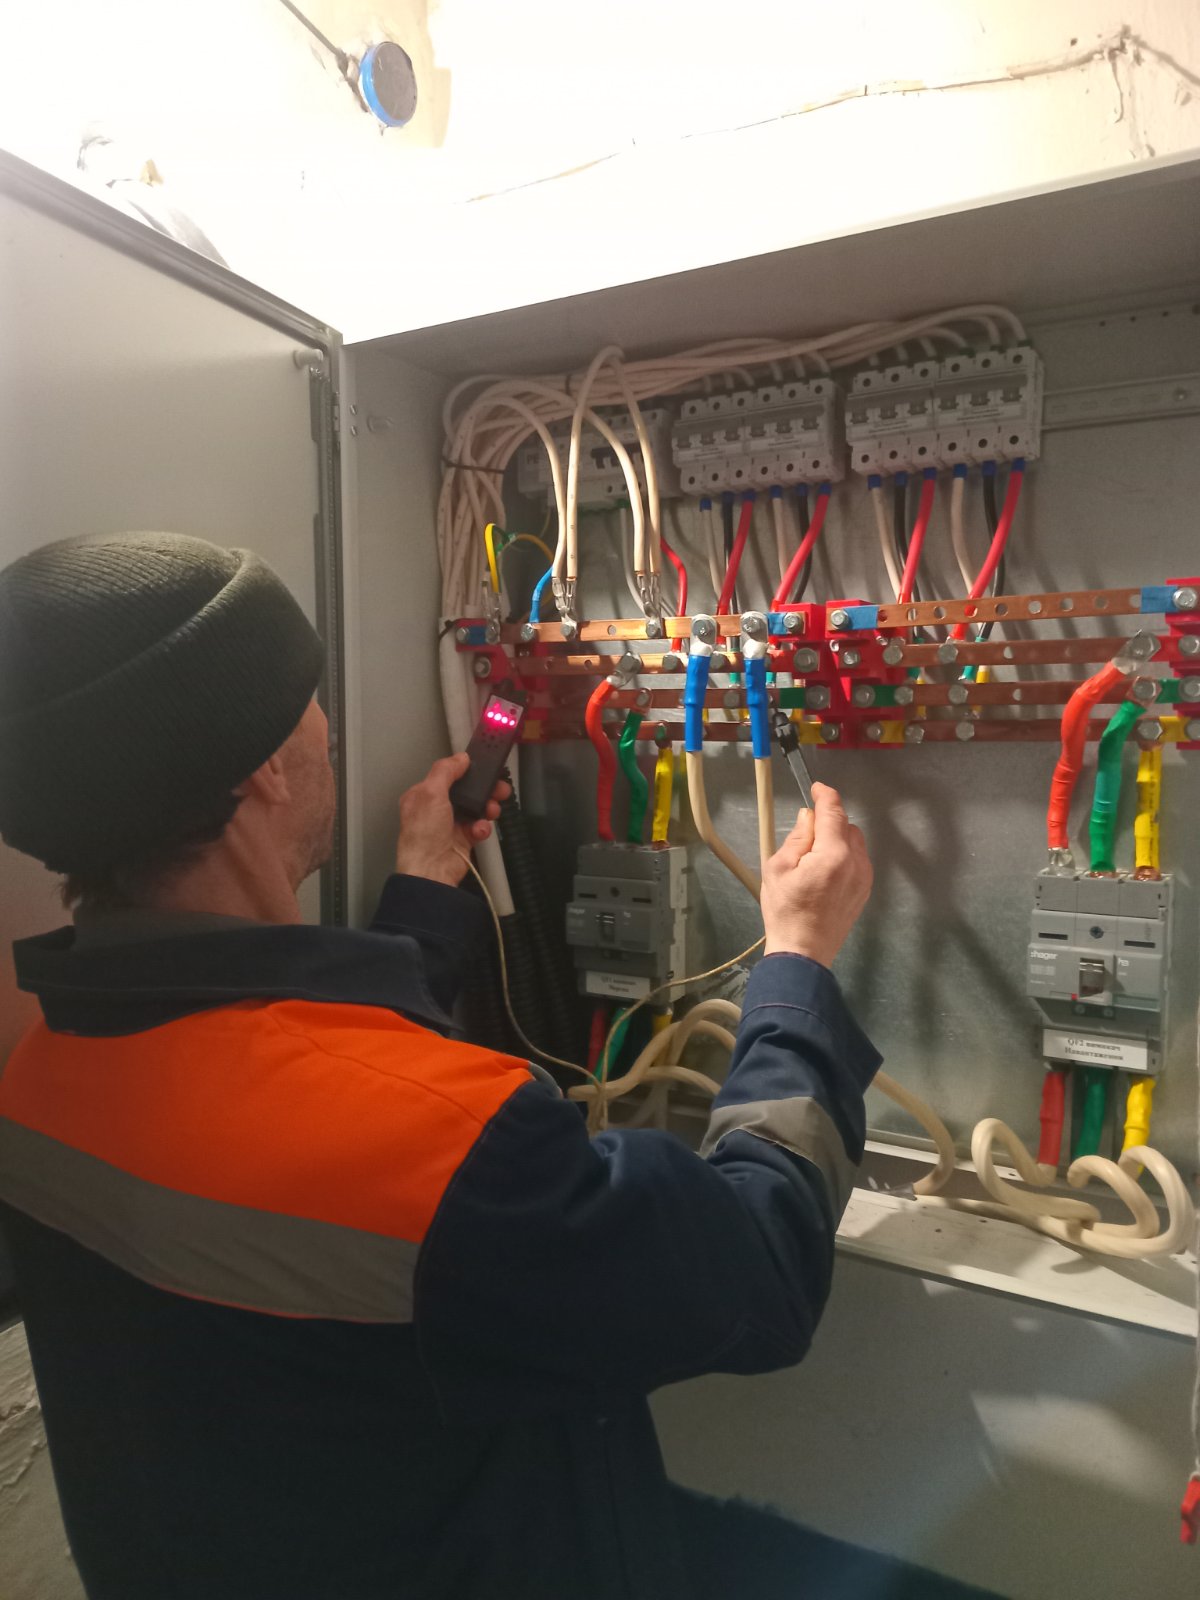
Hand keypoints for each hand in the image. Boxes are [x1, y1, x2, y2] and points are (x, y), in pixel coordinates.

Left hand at [394, 754, 509, 888]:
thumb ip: (445, 770)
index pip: (447, 776)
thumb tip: (460, 757)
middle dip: (484, 790)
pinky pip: (479, 827)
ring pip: (476, 808)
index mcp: (423, 795)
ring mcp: (451, 824)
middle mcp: (436, 809)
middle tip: (500, 788)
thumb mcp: (431, 793)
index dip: (465, 771)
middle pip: (466, 791)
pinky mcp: (463, 839)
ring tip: (492, 810)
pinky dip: (483, 827)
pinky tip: (479, 830)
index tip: (483, 767)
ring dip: (487, 807)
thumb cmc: (424, 834)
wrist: (432, 871)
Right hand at [760, 783, 871, 968]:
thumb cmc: (785, 912)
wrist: (803, 952)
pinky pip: (858, 859)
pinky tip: (824, 871)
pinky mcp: (865, 890)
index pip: (834, 812)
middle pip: (846, 825)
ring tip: (812, 857)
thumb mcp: (778, 868)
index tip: (816, 788)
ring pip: (854, 841)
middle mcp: (856, 863)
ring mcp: (864, 878)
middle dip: (828, 821)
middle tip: (804, 836)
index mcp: (833, 855)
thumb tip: (808, 817)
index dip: (825, 795)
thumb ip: (797, 837)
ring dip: (836, 838)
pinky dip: (843, 855)